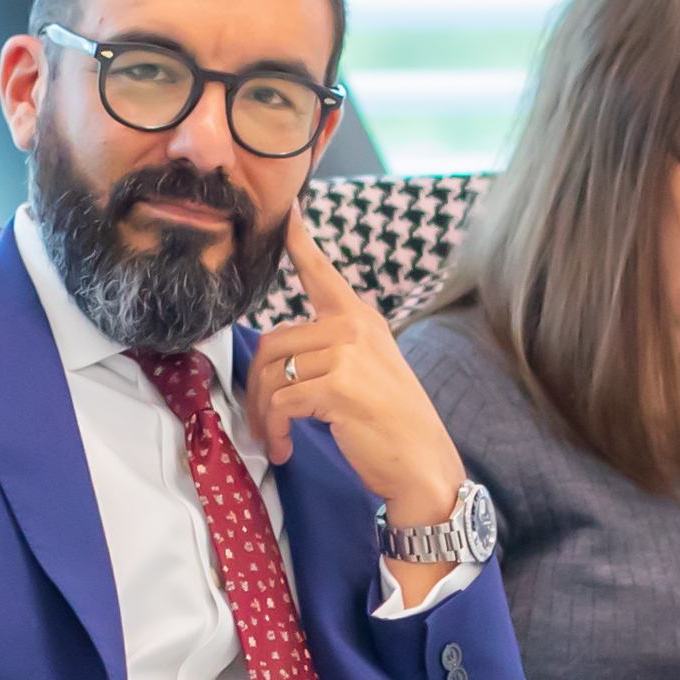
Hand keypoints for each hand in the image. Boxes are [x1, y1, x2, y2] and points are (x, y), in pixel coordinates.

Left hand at [256, 210, 470, 531]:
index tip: (287, 213)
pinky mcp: (336, 386)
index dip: (299, 242)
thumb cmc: (391, 426)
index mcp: (361, 319)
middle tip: (260, 421)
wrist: (424, 466)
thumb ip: (332, 351)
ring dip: (263, 414)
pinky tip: (286, 448)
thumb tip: (278, 357)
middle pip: (271, 343)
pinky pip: (280, 403)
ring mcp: (346, 353)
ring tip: (275, 438)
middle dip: (256, 388)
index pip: (322, 274)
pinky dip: (275, 430)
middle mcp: (354, 327)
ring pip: (270, 374)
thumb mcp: (368, 372)